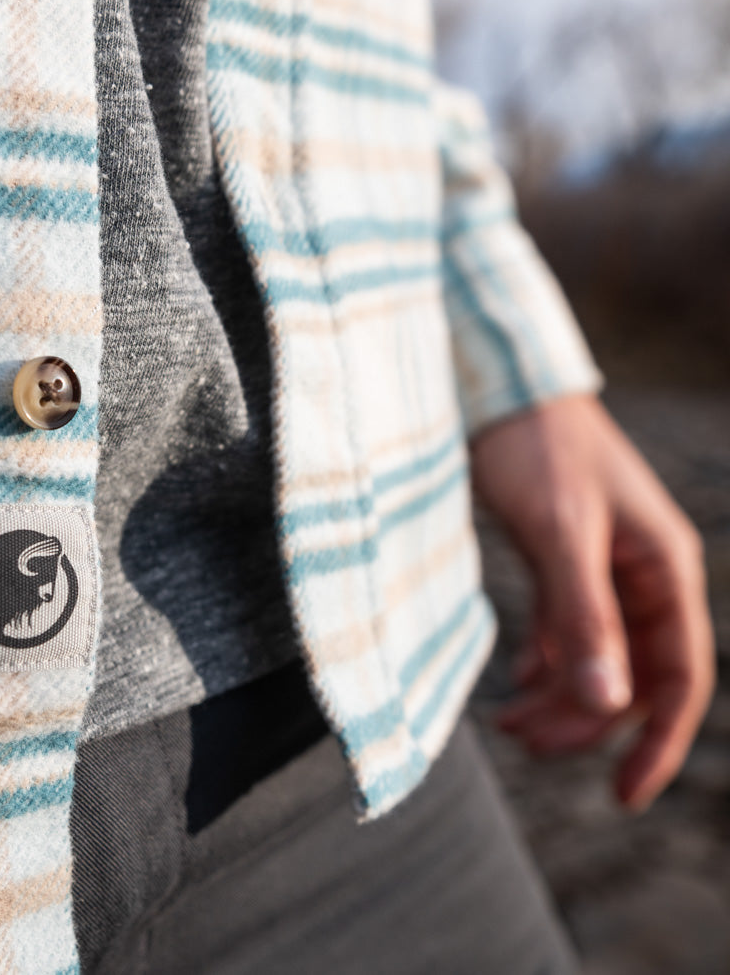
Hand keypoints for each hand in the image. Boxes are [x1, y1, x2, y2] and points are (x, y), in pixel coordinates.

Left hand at [469, 393, 714, 810]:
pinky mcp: (564, 557)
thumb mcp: (560, 531)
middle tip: (521, 741)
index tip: (623, 795)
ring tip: (506, 723)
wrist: (496, 381)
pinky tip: (517, 681)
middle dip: (585, 720)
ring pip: (595, 656)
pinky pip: (566, 629)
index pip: (680, 676)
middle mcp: (643, 573)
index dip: (658, 741)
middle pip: (632, 675)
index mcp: (665, 568)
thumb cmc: (535, 445)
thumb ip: (583, 615)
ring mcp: (604, 567)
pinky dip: (544, 661)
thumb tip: (607, 703)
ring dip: (559, 696)